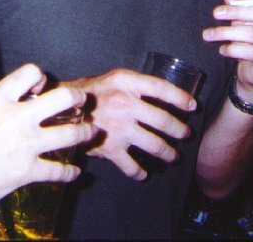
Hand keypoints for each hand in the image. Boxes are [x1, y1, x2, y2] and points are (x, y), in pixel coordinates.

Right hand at [0, 64, 96, 218]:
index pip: (30, 72)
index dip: (41, 77)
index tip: (43, 87)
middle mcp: (15, 116)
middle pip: (62, 97)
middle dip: (77, 98)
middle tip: (82, 102)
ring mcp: (24, 144)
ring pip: (71, 132)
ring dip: (84, 132)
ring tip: (90, 132)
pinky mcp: (26, 171)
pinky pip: (58, 170)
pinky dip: (69, 173)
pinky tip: (73, 173)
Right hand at [63, 69, 196, 180]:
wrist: (59, 112)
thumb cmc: (90, 93)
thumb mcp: (113, 79)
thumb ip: (136, 85)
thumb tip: (166, 95)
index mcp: (126, 83)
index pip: (162, 89)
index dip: (181, 98)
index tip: (192, 106)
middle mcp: (125, 105)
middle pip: (163, 121)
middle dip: (179, 130)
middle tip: (185, 134)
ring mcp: (118, 128)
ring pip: (155, 145)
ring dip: (169, 153)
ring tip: (173, 156)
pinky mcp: (110, 148)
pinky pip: (132, 166)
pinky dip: (141, 172)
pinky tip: (145, 173)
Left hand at [201, 0, 252, 93]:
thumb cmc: (249, 41)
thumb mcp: (242, 21)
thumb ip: (237, 5)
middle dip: (235, 11)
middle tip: (216, 13)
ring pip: (251, 33)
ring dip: (226, 32)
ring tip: (208, 34)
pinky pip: (249, 51)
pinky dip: (232, 49)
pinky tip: (222, 50)